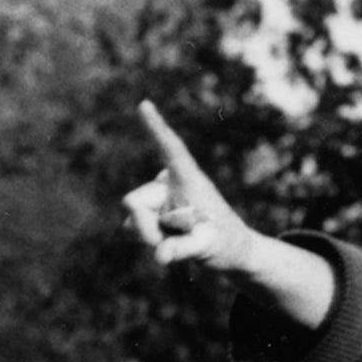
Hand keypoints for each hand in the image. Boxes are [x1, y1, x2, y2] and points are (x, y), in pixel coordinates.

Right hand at [122, 98, 261, 282]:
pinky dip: (150, 240)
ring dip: (150, 236)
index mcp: (188, 178)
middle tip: (169, 246)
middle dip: (145, 228)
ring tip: (179, 239)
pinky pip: (134, 227)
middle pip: (135, 201)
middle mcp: (169, 182)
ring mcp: (158, 197)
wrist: (228, 248)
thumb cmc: (225, 242)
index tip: (144, 105)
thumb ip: (184, 250)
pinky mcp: (151, 211)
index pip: (171, 149)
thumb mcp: (209, 248)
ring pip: (133, 219)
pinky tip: (170, 240)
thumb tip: (160, 256)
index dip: (156, 128)